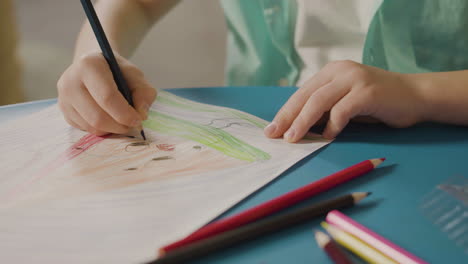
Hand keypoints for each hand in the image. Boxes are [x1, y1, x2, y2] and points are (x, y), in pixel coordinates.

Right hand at [57, 52, 156, 135]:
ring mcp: (63, 97)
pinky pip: (85, 129)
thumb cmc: (118, 71)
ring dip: (112, 129)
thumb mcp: (135, 75)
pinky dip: (102, 129)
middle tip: (133, 125)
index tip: (138, 120)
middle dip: (119, 126)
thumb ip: (144, 92)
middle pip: (97, 117)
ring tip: (123, 121)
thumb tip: (141, 114)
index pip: (107, 97)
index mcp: (89, 65)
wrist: (95, 68)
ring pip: (91, 126)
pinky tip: (109, 118)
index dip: (125, 113)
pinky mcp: (63, 111)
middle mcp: (70, 81)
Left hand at [264, 60, 424, 141]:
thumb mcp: (345, 103)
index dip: (285, 111)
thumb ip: (324, 110)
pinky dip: (332, 125)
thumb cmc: (377, 104)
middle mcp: (340, 71)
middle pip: (305, 96)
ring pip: (319, 101)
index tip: (272, 129)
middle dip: (287, 117)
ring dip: (303, 122)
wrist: (416, 96)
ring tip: (293, 138)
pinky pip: (342, 110)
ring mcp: (354, 79)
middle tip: (275, 135)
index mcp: (331, 72)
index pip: (301, 93)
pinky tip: (328, 137)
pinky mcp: (367, 91)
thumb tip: (296, 128)